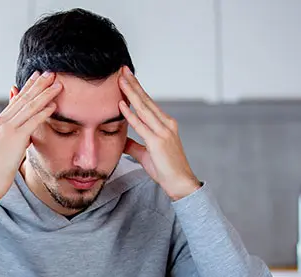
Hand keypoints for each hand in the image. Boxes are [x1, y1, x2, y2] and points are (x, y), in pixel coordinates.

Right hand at [0, 71, 61, 207]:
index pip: (15, 100)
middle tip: (50, 73)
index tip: (38, 76)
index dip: (28, 87)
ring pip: (29, 107)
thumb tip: (25, 131)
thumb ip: (14, 134)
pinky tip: (53, 105)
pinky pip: (32, 121)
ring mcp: (7, 129)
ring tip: (57, 84)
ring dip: (45, 94)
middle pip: (23, 99)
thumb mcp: (3, 147)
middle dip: (38, 84)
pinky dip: (44, 112)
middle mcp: (1, 122)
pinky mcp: (15, 138)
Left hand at [118, 66, 200, 200]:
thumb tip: (121, 140)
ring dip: (130, 93)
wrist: (180, 182)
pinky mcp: (157, 142)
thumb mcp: (146, 154)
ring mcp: (163, 131)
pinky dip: (130, 114)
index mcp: (165, 124)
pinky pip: (141, 125)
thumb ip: (134, 145)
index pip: (147, 102)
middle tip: (122, 70)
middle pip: (145, 100)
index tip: (127, 77)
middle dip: (133, 84)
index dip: (136, 89)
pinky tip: (121, 105)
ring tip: (120, 80)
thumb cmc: (165, 169)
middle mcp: (166, 124)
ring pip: (143, 108)